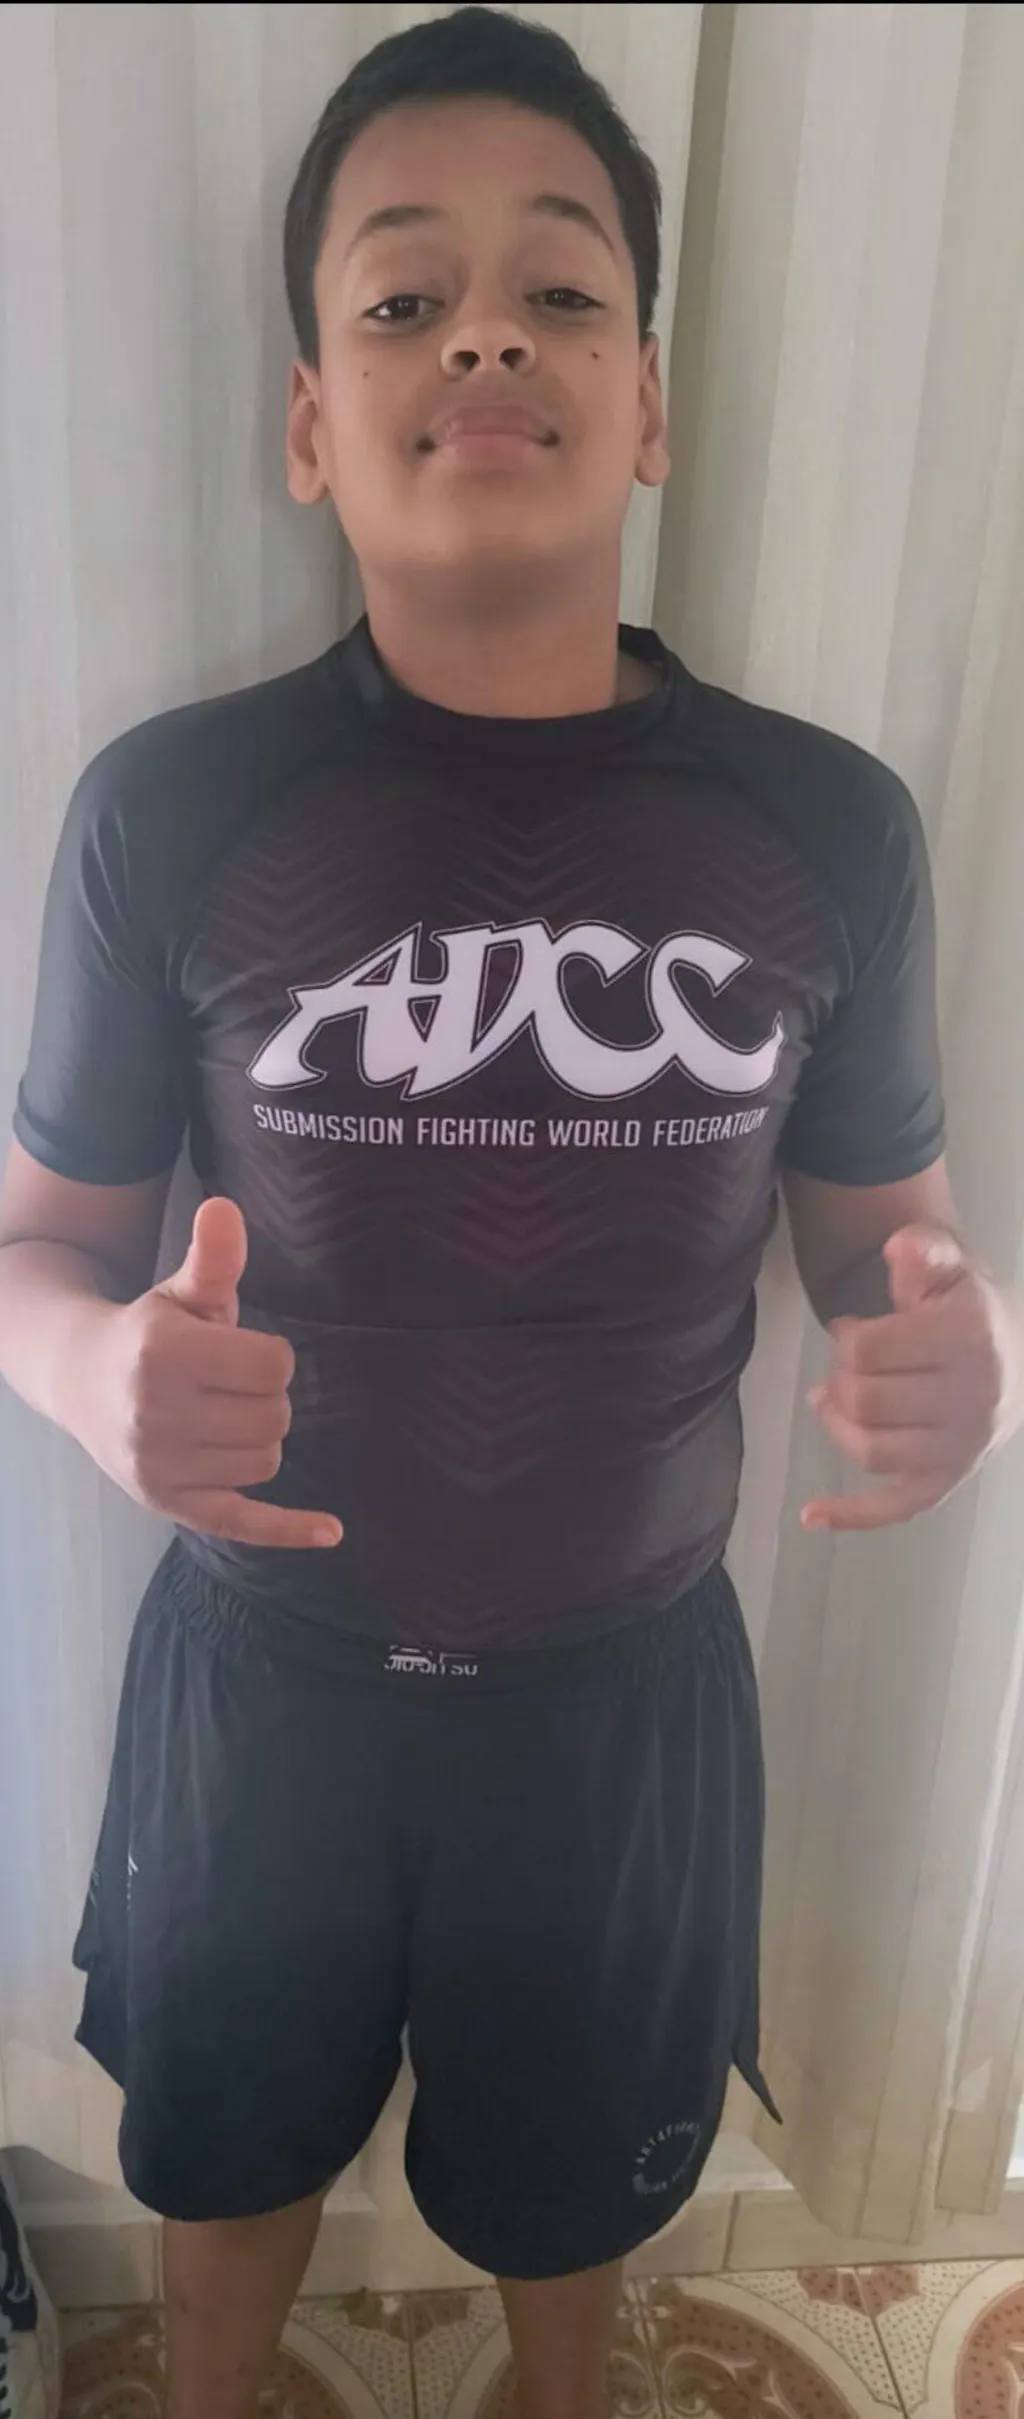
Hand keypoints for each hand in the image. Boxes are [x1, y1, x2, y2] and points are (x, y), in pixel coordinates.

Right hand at [75, 1197, 342, 1549]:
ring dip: (258, 1438)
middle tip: (228, 1385)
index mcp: (166, 1354)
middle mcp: (158, 1414)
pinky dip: (289, 1529)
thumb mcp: (182, 1292)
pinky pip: (243, 1523)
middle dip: (265, 1396)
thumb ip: (214, 1258)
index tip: (240, 1350)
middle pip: (275, 1416)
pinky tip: (331, 1531)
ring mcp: (161, 1466)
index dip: (268, 1355)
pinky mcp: (169, 1503)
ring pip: (267, 1460)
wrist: (80, 1379)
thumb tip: (226, 1207)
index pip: (273, 1364)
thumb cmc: (149, 1331)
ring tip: (220, 1416)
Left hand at [801, 1222, 1020, 1531]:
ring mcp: (961, 1447)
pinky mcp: (949, 1480)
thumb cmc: (969, 1309)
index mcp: (968, 1340)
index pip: (868, 1350)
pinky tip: (810, 1516)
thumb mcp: (951, 1265)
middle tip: (844, 1364)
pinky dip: (853, 1514)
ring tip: (828, 1400)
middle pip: (865, 1400)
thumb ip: (925, 1248)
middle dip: (840, 1378)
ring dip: (835, 1423)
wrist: (1019, 1360)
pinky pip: (898, 1506)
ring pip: (871, 1449)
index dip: (845, 1337)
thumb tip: (897, 1247)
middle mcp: (971, 1399)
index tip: (850, 1328)